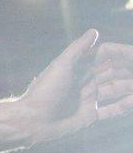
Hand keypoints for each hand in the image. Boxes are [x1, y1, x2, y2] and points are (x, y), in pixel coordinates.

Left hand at [17, 30, 132, 140]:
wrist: (31, 122)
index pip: (106, 55)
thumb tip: (94, 31)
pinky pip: (113, 109)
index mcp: (79, 68)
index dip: (122, 53)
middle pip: (115, 72)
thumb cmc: (44, 92)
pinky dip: (125, 105)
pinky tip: (132, 101)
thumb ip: (78, 49)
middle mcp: (86, 81)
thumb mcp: (61, 66)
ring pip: (117, 90)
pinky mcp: (91, 115)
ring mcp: (89, 98)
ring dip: (130, 87)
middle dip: (129, 70)